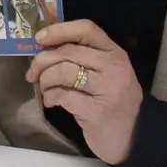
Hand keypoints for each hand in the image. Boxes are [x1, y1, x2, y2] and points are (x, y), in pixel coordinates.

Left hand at [27, 20, 142, 165]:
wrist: (133, 137)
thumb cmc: (112, 101)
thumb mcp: (105, 73)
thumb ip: (83, 57)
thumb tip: (44, 46)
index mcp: (115, 53)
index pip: (86, 29)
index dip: (58, 30)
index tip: (39, 39)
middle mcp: (114, 67)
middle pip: (68, 51)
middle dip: (42, 61)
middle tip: (33, 73)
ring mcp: (108, 89)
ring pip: (62, 71)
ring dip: (45, 80)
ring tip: (44, 89)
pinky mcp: (97, 111)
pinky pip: (62, 95)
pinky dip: (50, 96)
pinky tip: (51, 102)